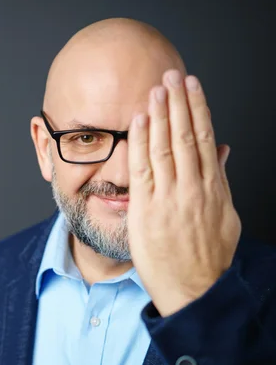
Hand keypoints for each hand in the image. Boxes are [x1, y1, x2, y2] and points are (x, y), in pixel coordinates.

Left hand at [127, 69, 241, 316]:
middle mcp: (193, 188)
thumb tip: (222, 152)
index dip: (198, 109)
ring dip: (162, 115)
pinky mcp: (147, 209)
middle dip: (179, 102)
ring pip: (167, 146)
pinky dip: (142, 142)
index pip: (206, 138)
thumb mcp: (225, 216)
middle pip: (187, 136)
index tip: (193, 87)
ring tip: (158, 88)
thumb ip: (220, 182)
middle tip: (173, 74)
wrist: (194, 290)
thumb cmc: (207, 257)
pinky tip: (140, 120)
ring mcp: (170, 197)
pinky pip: (144, 168)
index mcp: (213, 188)